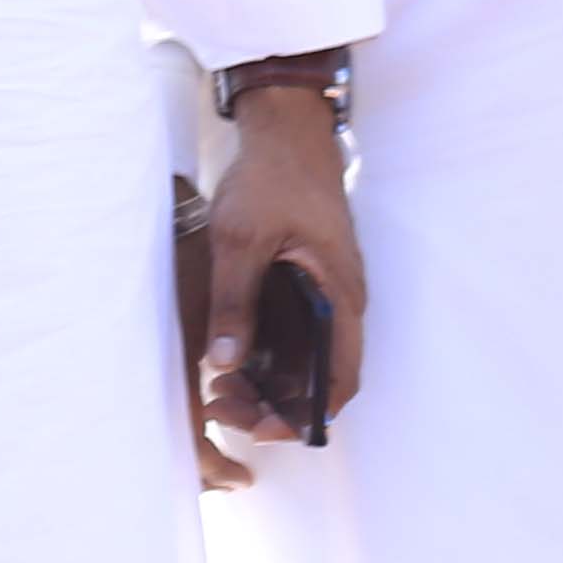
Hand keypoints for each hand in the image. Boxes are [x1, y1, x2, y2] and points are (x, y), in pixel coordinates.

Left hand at [196, 82, 366, 469]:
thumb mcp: (241, 240)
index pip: (339, 379)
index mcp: (340, 296)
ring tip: (220, 391)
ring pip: (308, 357)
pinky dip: (271, 355)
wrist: (286, 132)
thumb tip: (224, 362)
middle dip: (277, 404)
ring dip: (271, 381)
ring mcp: (328, 291)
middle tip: (224, 409)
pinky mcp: (310, 280)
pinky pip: (299, 334)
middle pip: (321, 377)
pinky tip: (232, 360)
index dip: (307, 415)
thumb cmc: (271, 179)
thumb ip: (233, 301)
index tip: (263, 430)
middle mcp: (342, 301)